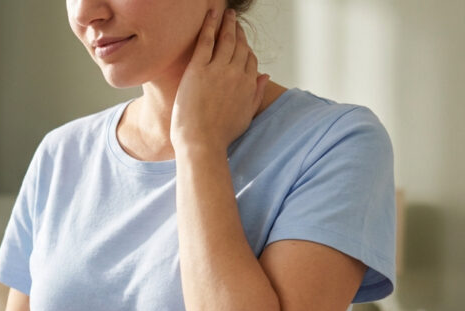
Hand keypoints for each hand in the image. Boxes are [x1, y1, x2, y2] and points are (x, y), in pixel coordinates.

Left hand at [170, 8, 269, 151]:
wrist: (201, 143)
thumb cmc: (220, 136)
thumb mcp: (246, 116)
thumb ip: (257, 95)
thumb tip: (265, 77)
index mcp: (249, 86)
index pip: (250, 60)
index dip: (246, 49)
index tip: (241, 42)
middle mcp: (237, 74)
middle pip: (240, 46)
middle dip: (238, 32)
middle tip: (234, 21)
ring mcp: (218, 70)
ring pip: (226, 39)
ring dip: (227, 23)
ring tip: (226, 14)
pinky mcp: (199, 69)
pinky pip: (206, 40)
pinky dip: (210, 25)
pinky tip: (211, 15)